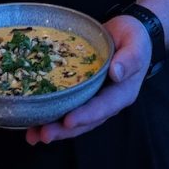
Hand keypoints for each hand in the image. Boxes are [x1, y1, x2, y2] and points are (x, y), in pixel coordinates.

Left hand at [25, 14, 151, 144]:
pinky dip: (51, 115)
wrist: (129, 32)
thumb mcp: (136, 44)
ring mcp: (94, 99)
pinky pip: (67, 106)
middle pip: (86, 121)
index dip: (86, 115)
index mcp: (122, 93)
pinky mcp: (82, 93)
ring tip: (33, 135)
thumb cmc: (135, 38)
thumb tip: (116, 72)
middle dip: (64, 130)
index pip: (103, 107)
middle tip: (43, 135)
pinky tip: (32, 121)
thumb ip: (130, 58)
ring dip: (55, 128)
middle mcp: (108, 102)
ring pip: (74, 119)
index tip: (68, 120)